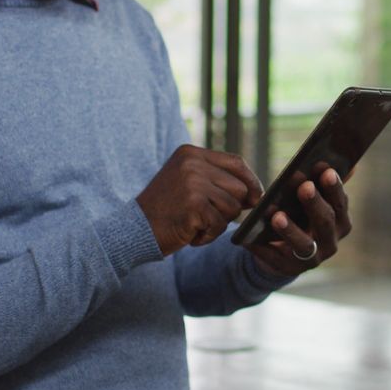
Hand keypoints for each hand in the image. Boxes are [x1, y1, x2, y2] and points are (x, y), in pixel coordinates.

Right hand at [138, 145, 262, 255]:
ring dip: (218, 223)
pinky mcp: (194, 205)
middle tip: (207, 217)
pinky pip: (220, 225)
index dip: (251, 181)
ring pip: (233, 208)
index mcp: (191, 153)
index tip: (254, 197)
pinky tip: (190, 233)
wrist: (134, 229)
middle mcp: (192, 164)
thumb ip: (217, 180)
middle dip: (231, 208)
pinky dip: (208, 235)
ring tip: (195, 224)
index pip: (236, 162)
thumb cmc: (165, 210)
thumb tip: (256, 193)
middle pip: (239, 187)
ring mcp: (193, 183)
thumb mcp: (187, 182)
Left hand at [246, 168, 351, 275]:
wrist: (283, 252)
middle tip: (304, 186)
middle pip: (325, 222)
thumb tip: (351, 163)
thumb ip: (327, 184)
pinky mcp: (287, 269)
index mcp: (341, 223)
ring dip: (291, 230)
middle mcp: (330, 243)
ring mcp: (310, 259)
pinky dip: (263, 248)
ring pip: (304, 245)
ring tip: (277, 216)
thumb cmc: (301, 217)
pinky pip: (274, 258)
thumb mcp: (314, 201)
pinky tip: (251, 238)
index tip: (326, 171)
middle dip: (315, 203)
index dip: (334, 188)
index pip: (341, 204)